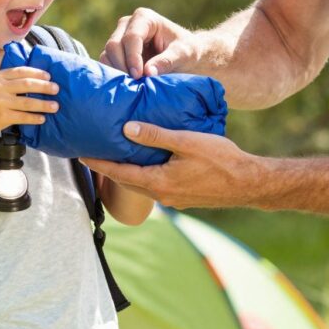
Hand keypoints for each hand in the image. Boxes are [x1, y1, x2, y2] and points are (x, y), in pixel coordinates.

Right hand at [0, 62, 58, 139]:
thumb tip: (7, 51)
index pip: (21, 71)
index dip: (36, 72)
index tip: (48, 76)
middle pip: (27, 85)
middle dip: (44, 86)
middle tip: (56, 88)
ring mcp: (0, 103)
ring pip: (27, 103)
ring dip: (44, 104)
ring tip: (55, 106)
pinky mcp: (2, 117)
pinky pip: (22, 117)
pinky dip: (34, 118)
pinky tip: (42, 118)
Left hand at [81, 121, 257, 208]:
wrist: (248, 183)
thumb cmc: (221, 159)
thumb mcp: (188, 141)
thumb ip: (157, 135)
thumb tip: (127, 128)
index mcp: (158, 182)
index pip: (119, 173)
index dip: (98, 164)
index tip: (80, 156)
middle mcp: (161, 195)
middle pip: (125, 182)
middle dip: (106, 169)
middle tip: (90, 155)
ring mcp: (171, 199)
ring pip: (139, 185)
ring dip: (124, 172)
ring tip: (112, 156)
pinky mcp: (181, 198)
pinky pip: (153, 186)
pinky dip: (141, 174)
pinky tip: (143, 162)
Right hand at [100, 7, 196, 78]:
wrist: (184, 55)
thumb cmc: (186, 50)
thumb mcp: (183, 55)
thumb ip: (166, 62)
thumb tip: (147, 72)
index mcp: (145, 18)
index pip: (131, 37)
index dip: (132, 57)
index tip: (139, 75)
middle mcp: (127, 24)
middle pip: (114, 45)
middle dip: (122, 66)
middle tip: (134, 84)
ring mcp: (119, 37)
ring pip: (107, 54)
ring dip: (116, 72)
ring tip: (132, 85)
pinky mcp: (116, 51)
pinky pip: (107, 63)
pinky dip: (114, 74)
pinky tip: (127, 84)